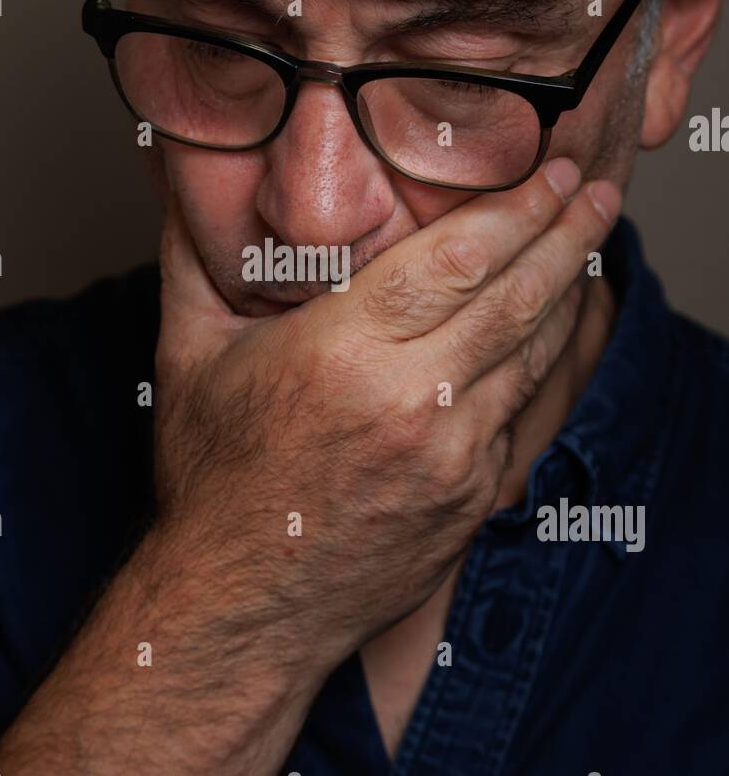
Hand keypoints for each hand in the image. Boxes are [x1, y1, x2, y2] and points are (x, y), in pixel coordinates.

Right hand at [150, 159, 619, 670]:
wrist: (241, 606)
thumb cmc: (213, 480)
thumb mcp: (189, 355)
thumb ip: (193, 254)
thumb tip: (176, 172)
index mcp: (342, 355)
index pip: (457, 260)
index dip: (518, 208)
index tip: (554, 169)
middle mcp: (409, 403)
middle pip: (516, 299)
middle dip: (569, 234)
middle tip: (600, 189)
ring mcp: (451, 458)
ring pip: (532, 355)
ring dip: (570, 293)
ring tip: (590, 241)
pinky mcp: (471, 498)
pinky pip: (524, 412)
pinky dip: (548, 361)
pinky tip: (556, 328)